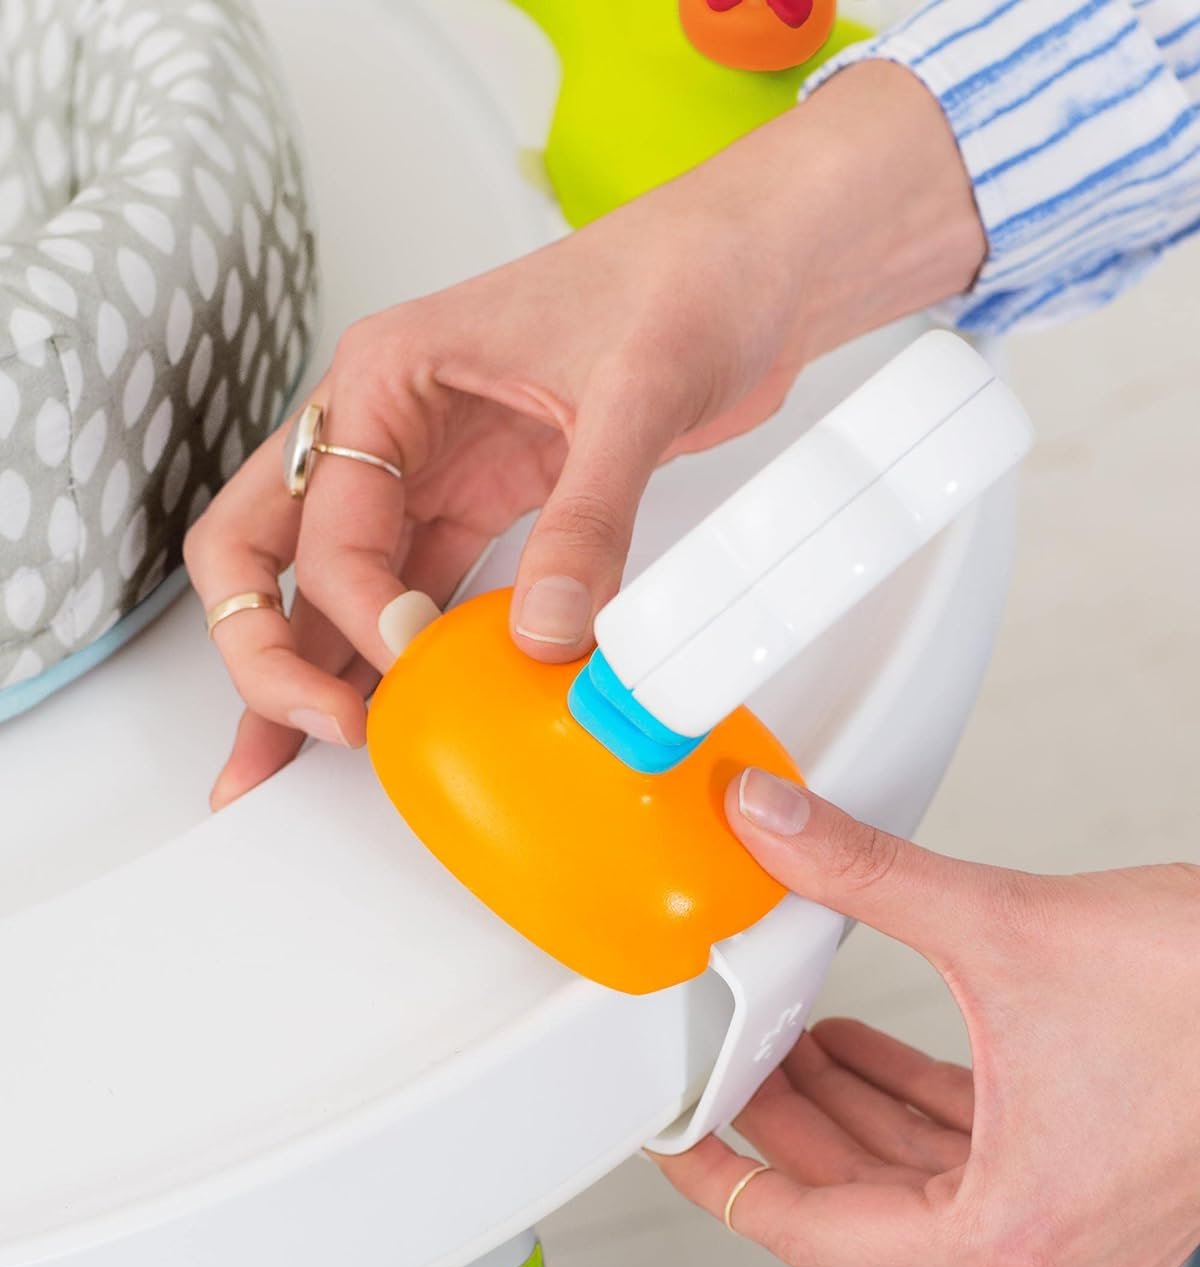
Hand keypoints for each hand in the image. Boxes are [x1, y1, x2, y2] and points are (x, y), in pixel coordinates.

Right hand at [183, 61, 983, 808]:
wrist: (750, 270)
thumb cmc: (681, 280)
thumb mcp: (634, 395)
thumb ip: (586, 518)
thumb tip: (546, 631)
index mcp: (386, 373)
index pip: (326, 520)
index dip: (356, 608)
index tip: (411, 660)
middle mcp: (385, 424)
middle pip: (265, 545)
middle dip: (264, 644)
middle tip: (297, 731)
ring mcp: (427, 469)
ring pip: (327, 580)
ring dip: (313, 663)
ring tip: (304, 754)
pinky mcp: (481, 504)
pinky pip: (412, 589)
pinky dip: (397, 652)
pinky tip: (395, 708)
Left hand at [656, 770, 1199, 1266]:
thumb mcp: (1002, 923)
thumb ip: (863, 872)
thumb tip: (773, 823)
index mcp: (1009, 1230)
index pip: (811, 1230)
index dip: (723, 1176)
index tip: (675, 1142)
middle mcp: (1045, 1250)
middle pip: (861, 1198)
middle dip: (785, 1117)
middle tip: (724, 1059)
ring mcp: (1077, 1221)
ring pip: (917, 1174)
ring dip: (847, 1104)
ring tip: (787, 1036)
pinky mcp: (1098, 1176)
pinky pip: (971, 1150)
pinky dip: (911, 1099)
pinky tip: (866, 1046)